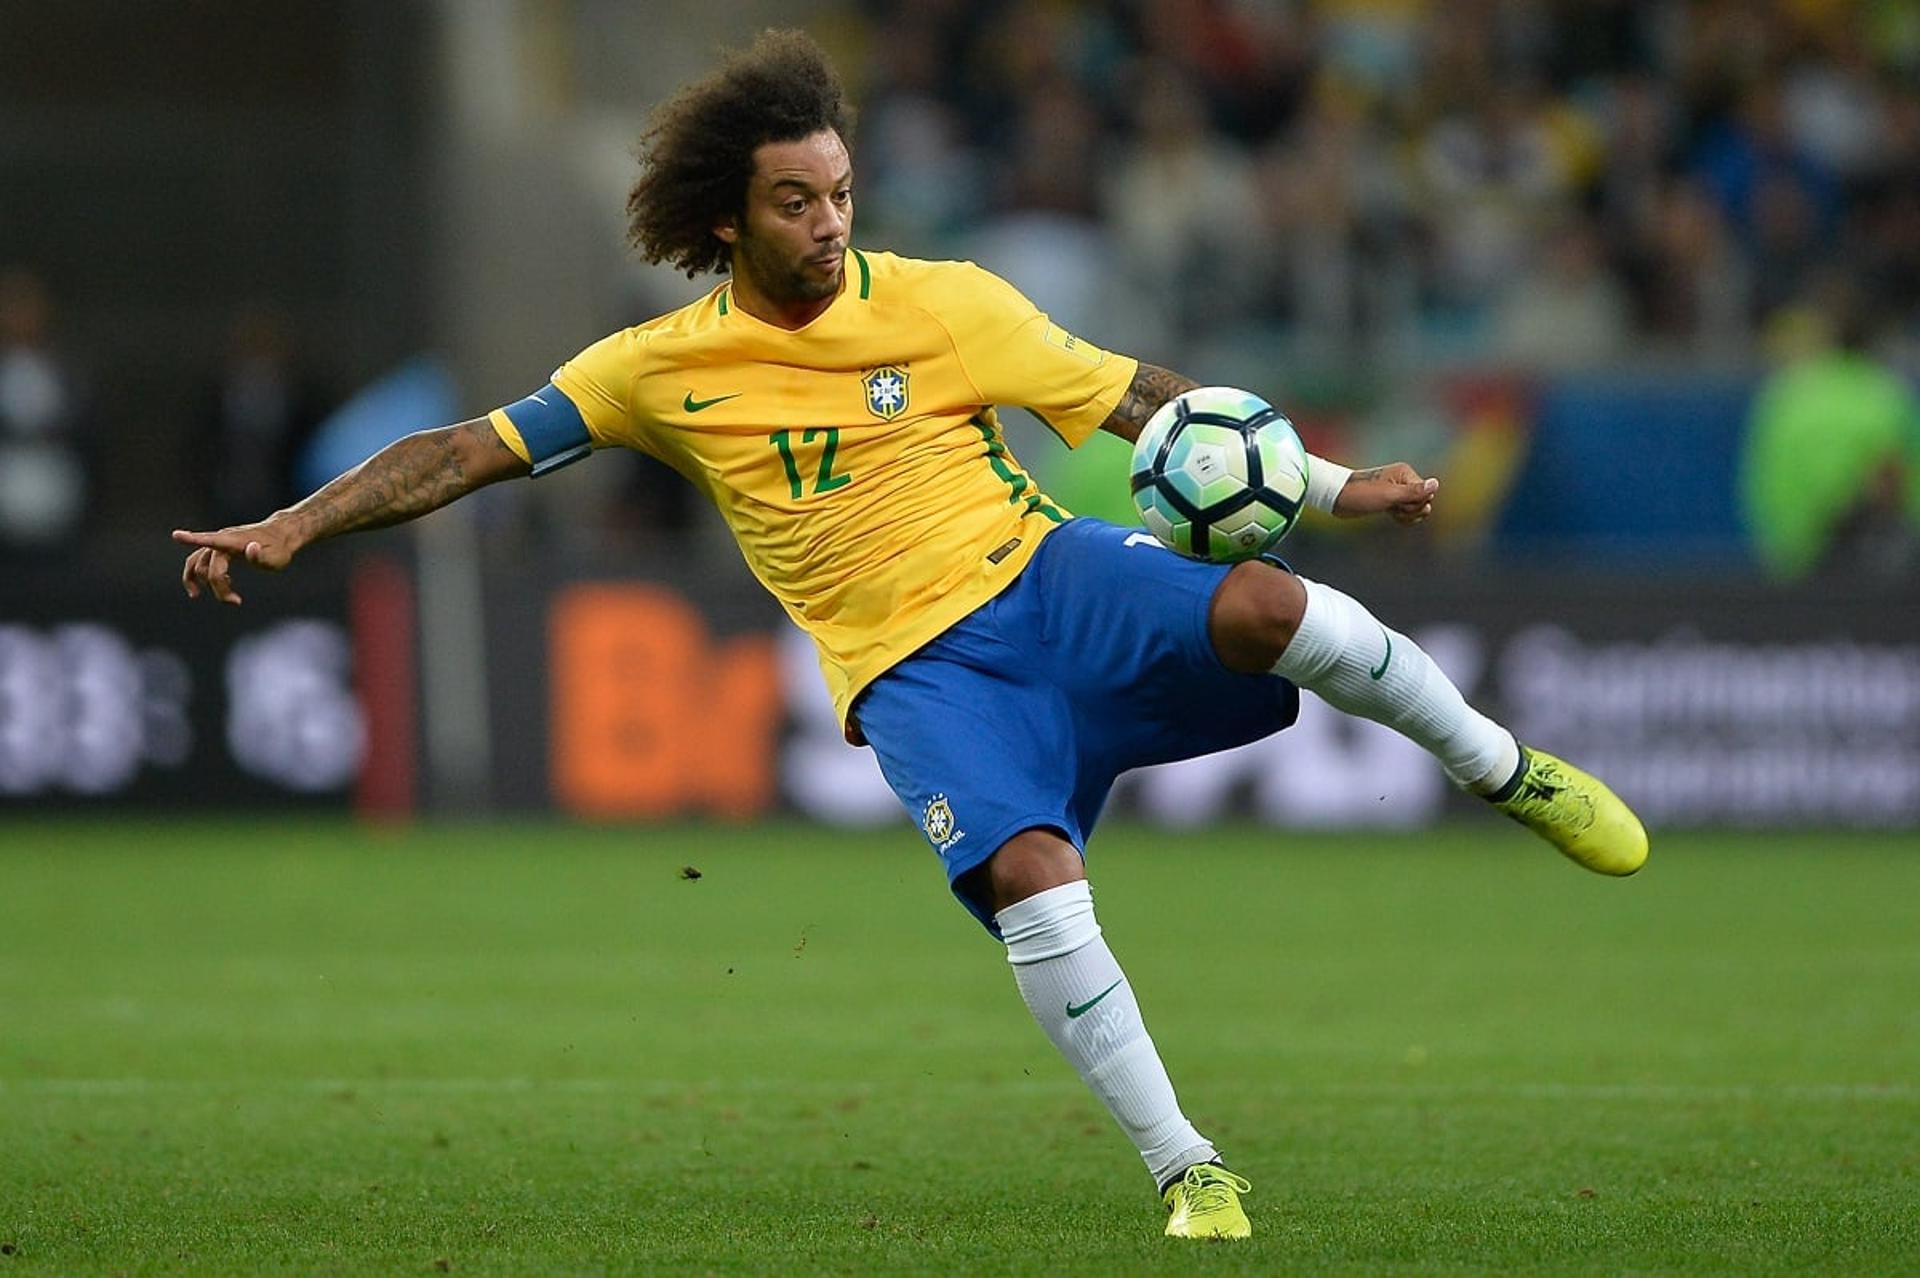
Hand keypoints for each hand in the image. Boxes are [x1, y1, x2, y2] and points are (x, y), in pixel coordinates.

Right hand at [173, 518, 298, 605]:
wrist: (280, 536)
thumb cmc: (279, 548)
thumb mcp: (276, 556)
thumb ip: (261, 555)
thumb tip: (250, 548)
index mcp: (234, 540)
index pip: (211, 540)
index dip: (193, 539)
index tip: (176, 535)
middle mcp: (222, 539)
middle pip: (208, 566)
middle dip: (218, 587)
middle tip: (236, 602)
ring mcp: (218, 543)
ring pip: (197, 564)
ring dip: (199, 582)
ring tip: (206, 597)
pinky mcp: (219, 549)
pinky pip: (200, 562)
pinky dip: (201, 576)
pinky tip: (219, 586)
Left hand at [1331, 463, 1437, 525]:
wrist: (1337, 498)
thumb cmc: (1361, 494)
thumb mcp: (1389, 495)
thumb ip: (1414, 492)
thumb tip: (1436, 484)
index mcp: (1405, 473)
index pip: (1427, 493)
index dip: (1415, 503)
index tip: (1397, 503)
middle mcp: (1404, 480)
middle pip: (1424, 502)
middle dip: (1411, 510)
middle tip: (1392, 508)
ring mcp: (1397, 491)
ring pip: (1416, 509)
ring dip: (1406, 516)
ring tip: (1390, 512)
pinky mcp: (1390, 501)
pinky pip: (1407, 513)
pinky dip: (1402, 518)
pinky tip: (1392, 516)